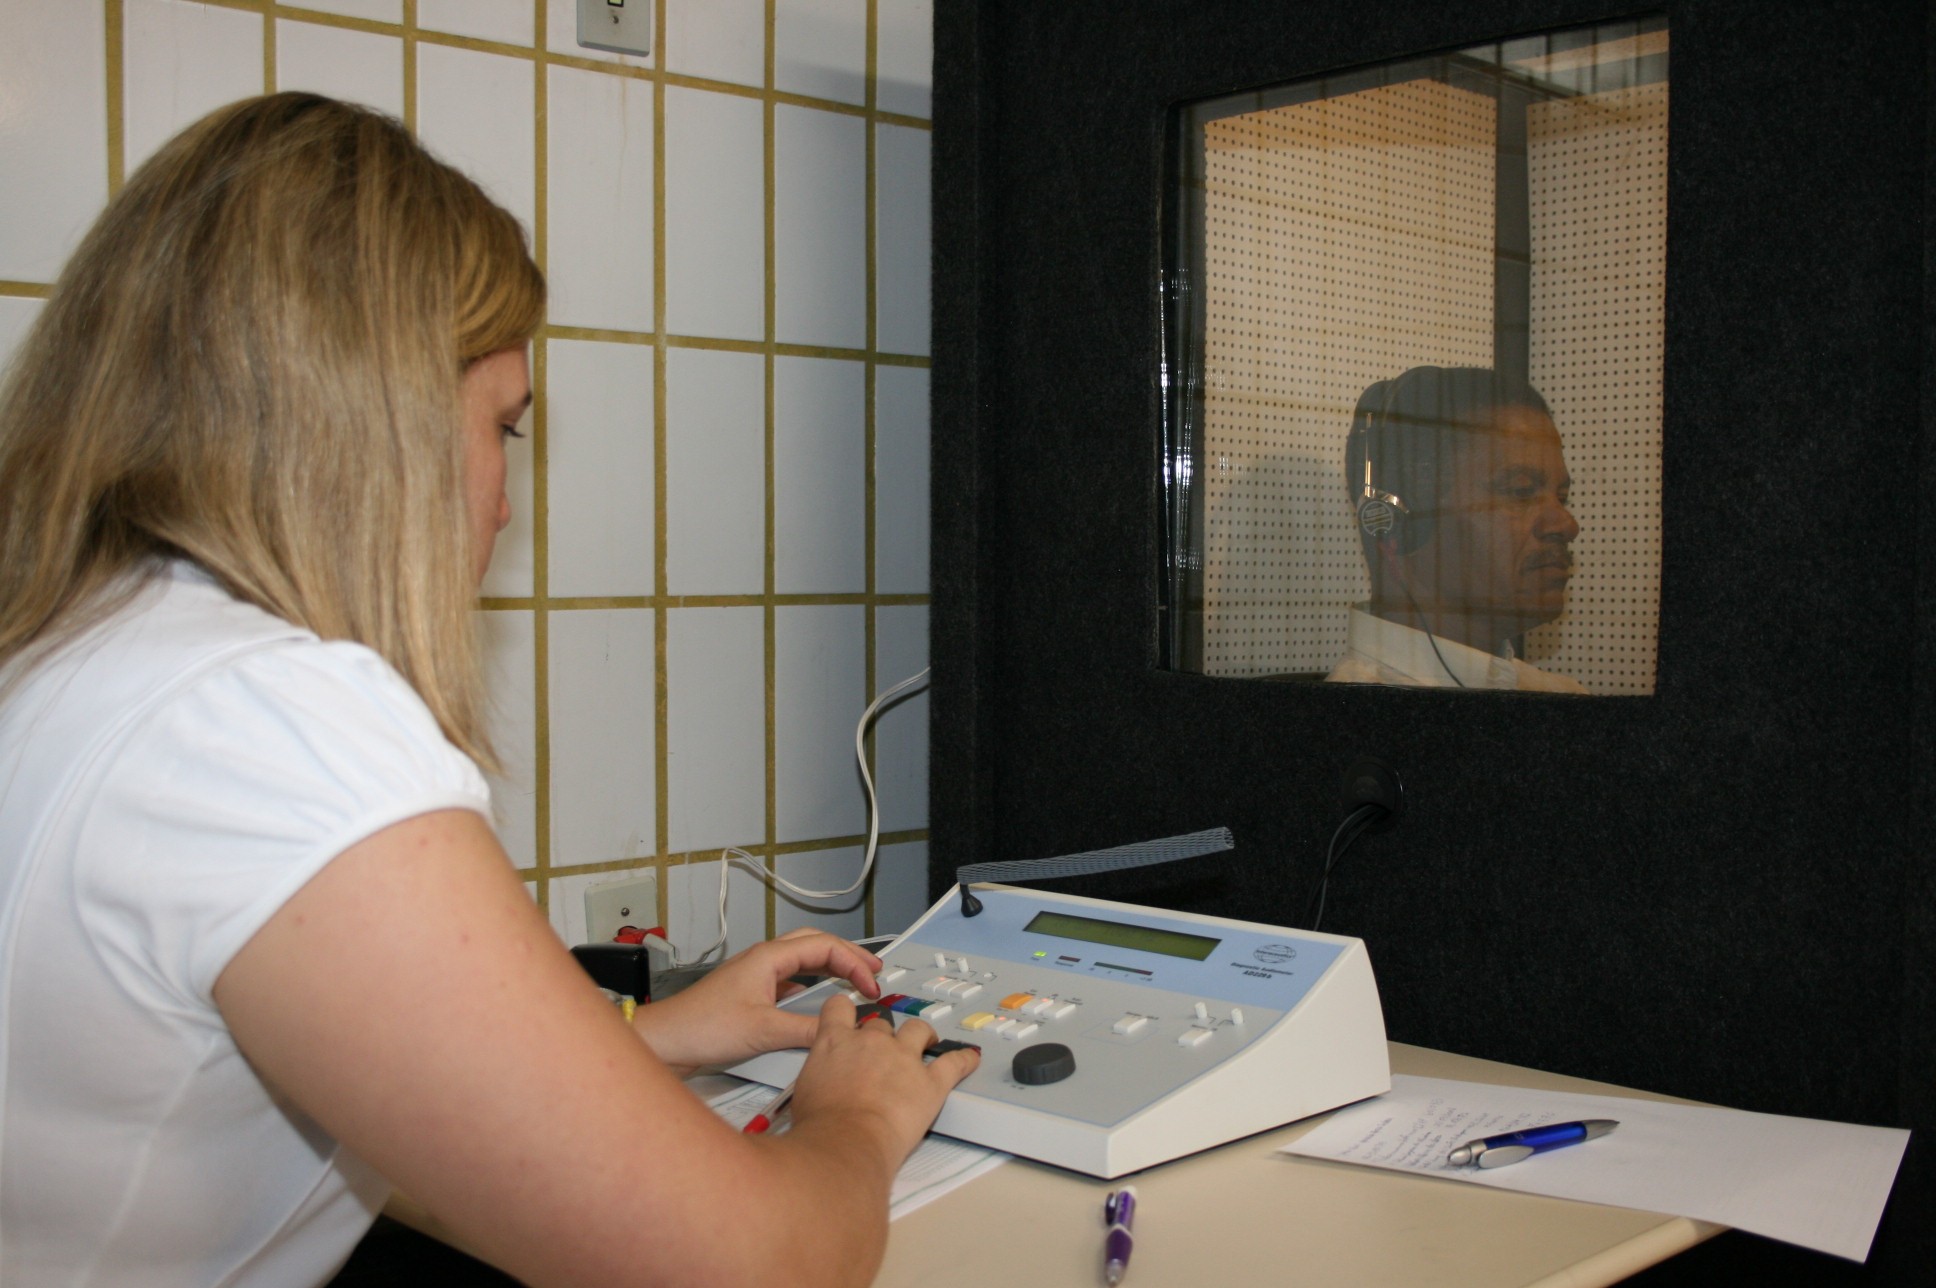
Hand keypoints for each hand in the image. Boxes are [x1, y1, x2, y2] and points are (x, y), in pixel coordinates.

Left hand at [630, 928, 882, 1073]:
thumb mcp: (763, 1030)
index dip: (853, 964)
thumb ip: (806, 1029)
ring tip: (852, 980)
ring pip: (802, 961)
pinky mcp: (750, 994)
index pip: (824, 947)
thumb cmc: (701, 1027)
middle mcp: (762, 961)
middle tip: (872, 971)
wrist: (666, 1040)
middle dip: (847, 955)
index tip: (870, 985)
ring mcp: (755, 976)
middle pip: (815, 945)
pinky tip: (817, 1002)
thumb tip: (838, 1028)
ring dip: (830, 967)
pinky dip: (812, 986)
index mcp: (767, 958)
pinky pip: (790, 981)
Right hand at [785, 994, 980, 1174]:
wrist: (847, 1142)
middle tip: (883, 1053)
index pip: (840, 1008)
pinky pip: (954, 1062)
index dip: (845, 1011)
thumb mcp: (803, 1091)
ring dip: (922, 1035)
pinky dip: (964, 1059)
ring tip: (927, 1041)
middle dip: (882, 1035)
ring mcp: (904, 1058)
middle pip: (881, 1023)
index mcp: (835, 1041)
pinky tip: (971, 1057)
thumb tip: (821, 1084)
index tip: (849, 1016)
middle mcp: (871, 1042)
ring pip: (918, 1030)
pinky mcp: (930, 1081)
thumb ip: (818, 1074)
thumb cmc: (821, 1124)